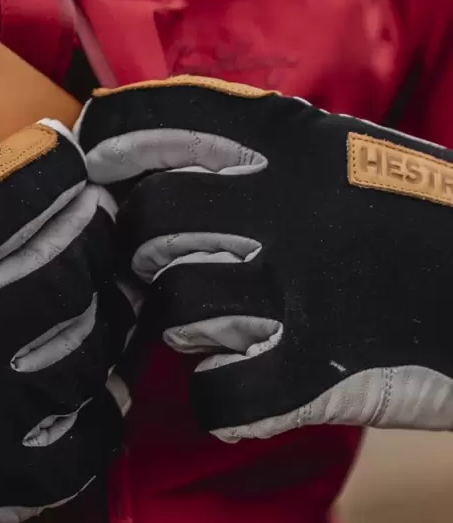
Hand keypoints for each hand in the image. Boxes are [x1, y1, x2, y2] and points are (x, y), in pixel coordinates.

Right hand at [0, 123, 132, 522]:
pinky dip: (97, 420)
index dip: (55, 169)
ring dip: (106, 326)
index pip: (19, 195)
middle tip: (103, 228)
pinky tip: (96, 400)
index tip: (68, 161)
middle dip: (97, 238)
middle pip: (75, 268)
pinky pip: (81, 450)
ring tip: (108, 310)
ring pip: (91, 355)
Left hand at [78, 75, 452, 440]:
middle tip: (179, 272)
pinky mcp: (321, 368)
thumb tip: (144, 147)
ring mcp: (303, 285)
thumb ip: (255, 148)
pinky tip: (253, 385)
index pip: (148, 122)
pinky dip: (224, 400)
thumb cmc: (422, 225)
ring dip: (189, 327)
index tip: (102, 173)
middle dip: (144, 257)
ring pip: (174, 308)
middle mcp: (287, 201)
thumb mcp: (345, 157)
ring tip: (239, 326)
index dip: (106, 149)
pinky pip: (219, 392)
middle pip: (145, 224)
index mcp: (292, 138)